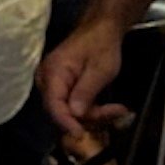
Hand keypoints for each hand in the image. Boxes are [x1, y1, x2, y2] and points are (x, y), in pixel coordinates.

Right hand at [37, 17, 132, 145]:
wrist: (101, 30)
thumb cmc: (101, 45)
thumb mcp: (100, 69)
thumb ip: (85, 92)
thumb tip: (74, 114)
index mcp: (53, 73)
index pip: (53, 105)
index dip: (66, 122)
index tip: (80, 134)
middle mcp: (47, 81)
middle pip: (61, 111)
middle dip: (88, 118)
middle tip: (116, 112)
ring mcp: (54, 85)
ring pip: (69, 112)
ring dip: (94, 115)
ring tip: (117, 109)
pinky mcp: (62, 88)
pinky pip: (73, 106)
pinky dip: (92, 109)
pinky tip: (109, 108)